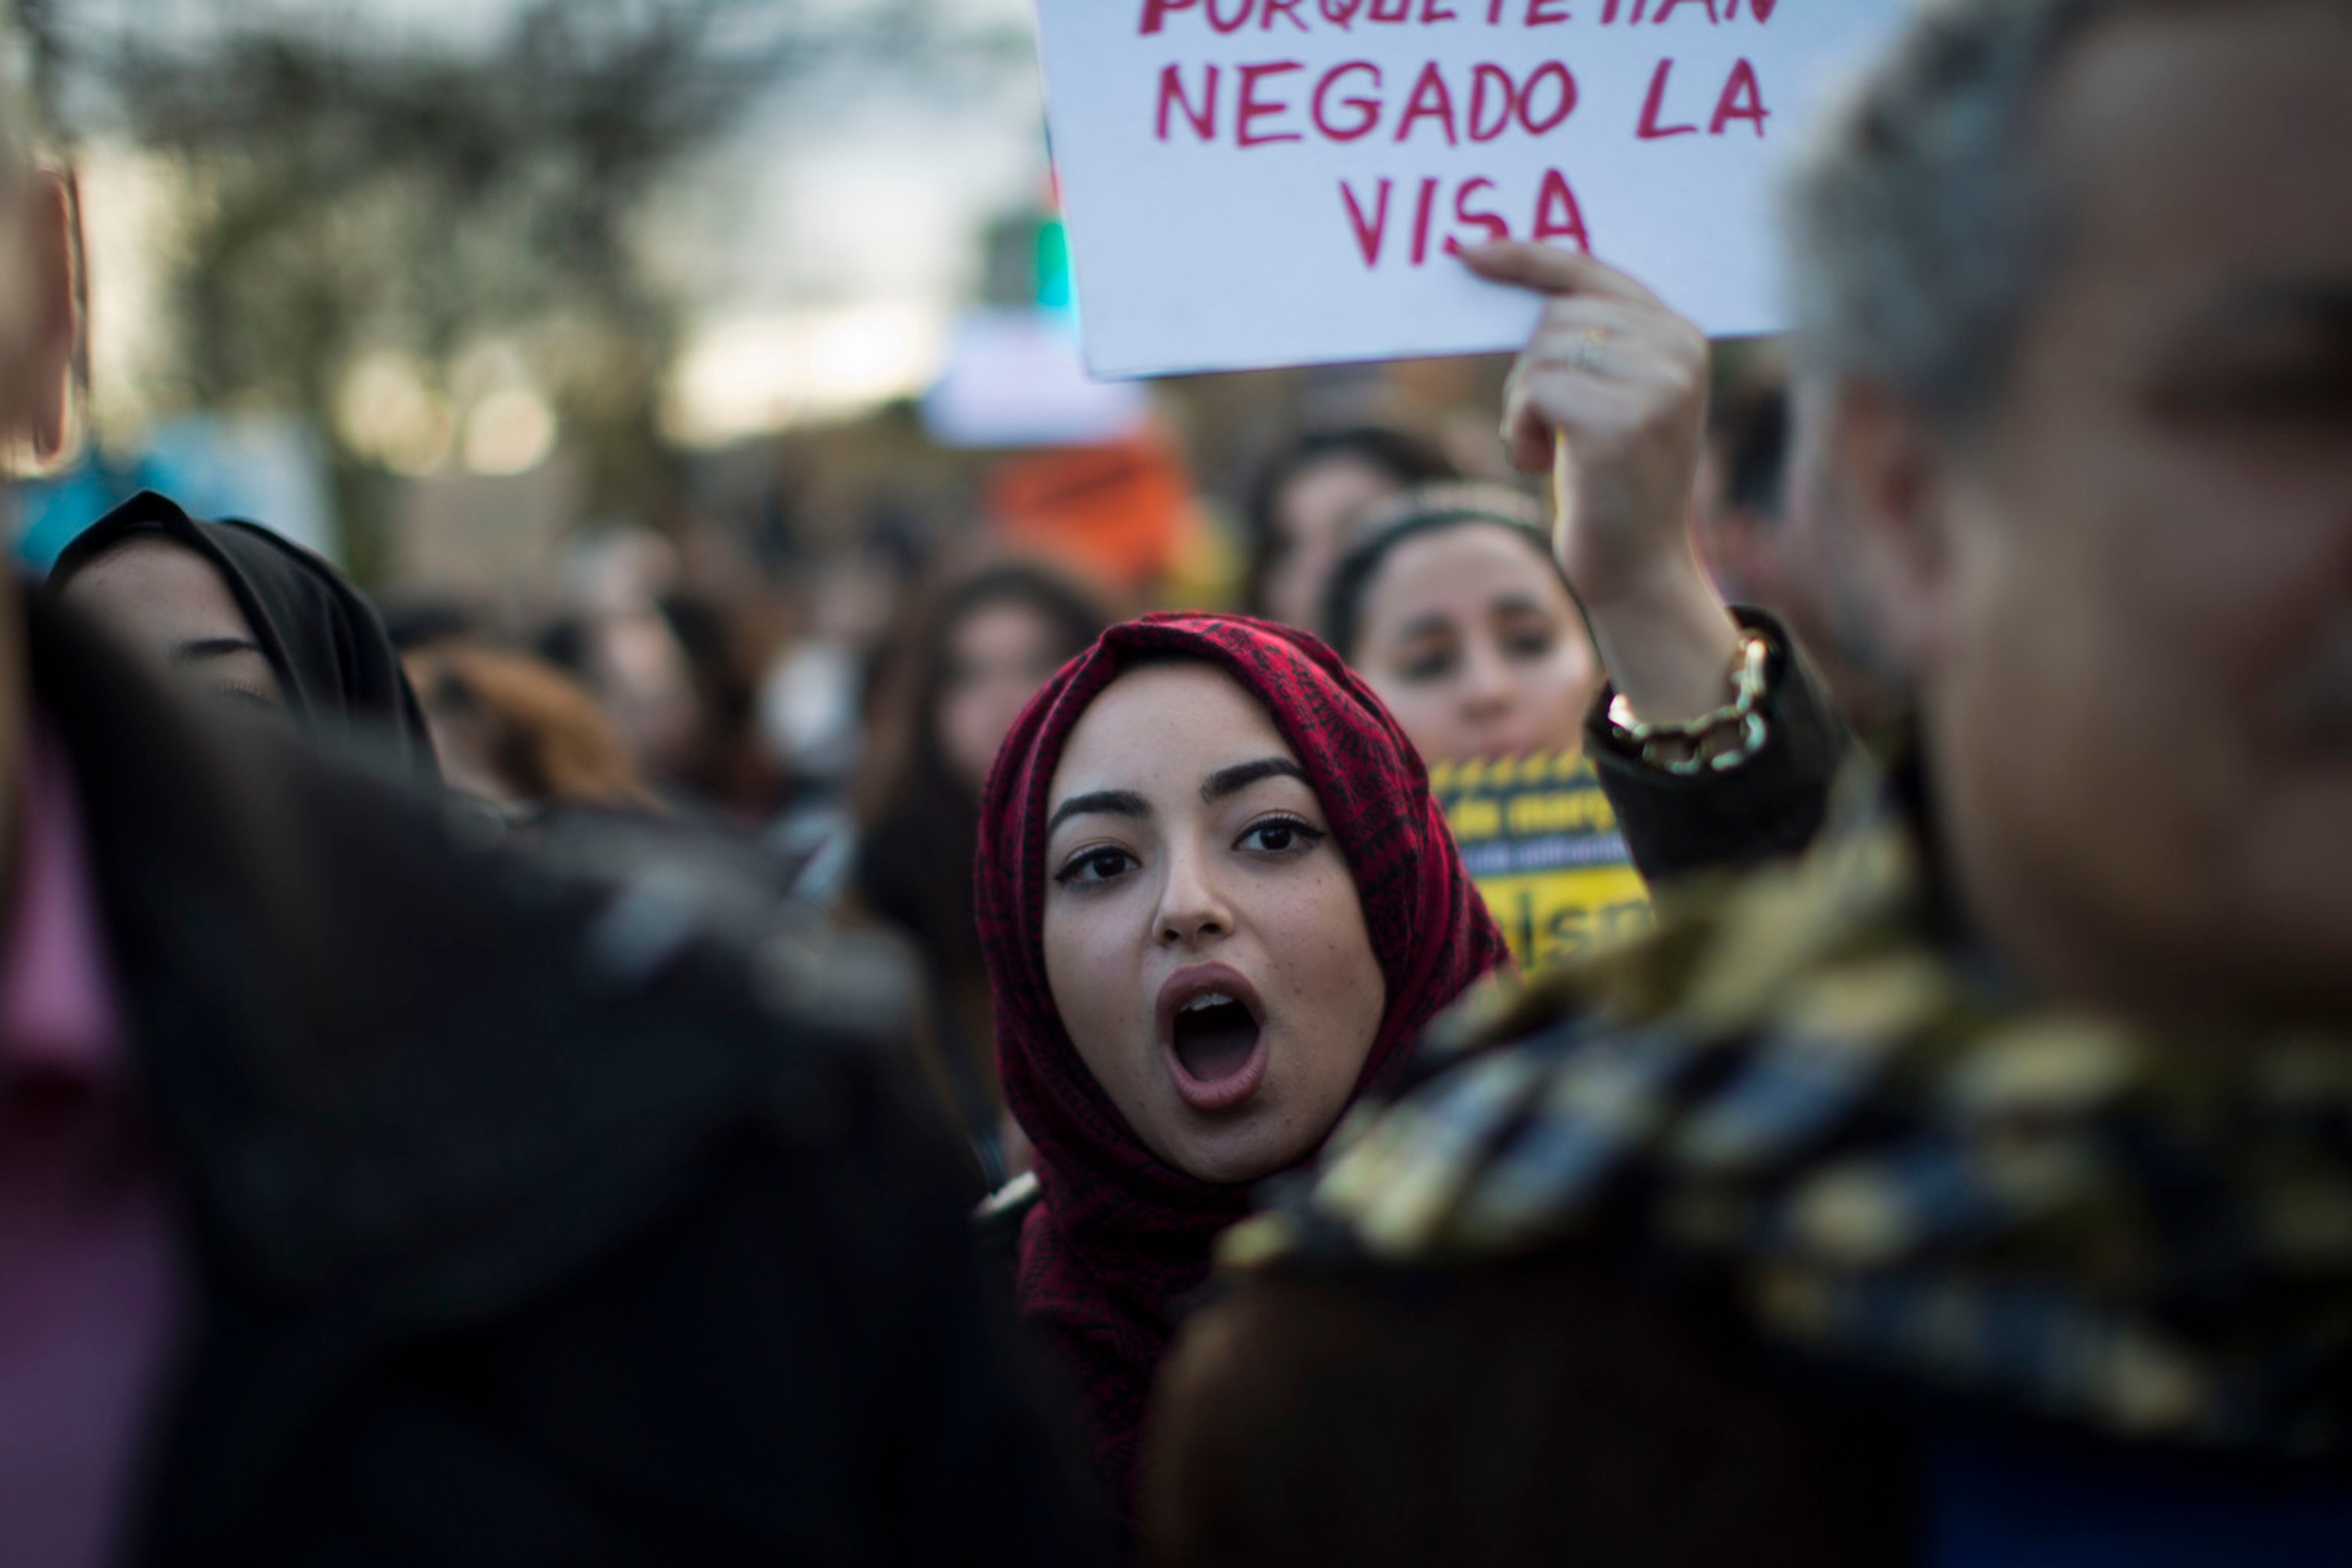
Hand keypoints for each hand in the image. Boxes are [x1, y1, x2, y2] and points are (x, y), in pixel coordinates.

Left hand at [1462, 241, 1740, 726]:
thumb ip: (1587, 338)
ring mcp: (1659, 382)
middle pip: (1558, 312)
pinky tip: (1541, 463)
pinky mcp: (1625, 419)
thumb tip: (1501, 264)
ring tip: (1550, 450)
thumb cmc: (1609, 483)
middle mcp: (1679, 347)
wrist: (1638, 568)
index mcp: (1681, 333)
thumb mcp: (1610, 395)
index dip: (1528, 257)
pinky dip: (1520, 427)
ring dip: (1522, 403)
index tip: (1469, 251)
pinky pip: (1535, 390)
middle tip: (1542, 426)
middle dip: (1528, 368)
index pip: (1593, 270)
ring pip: (1541, 352)